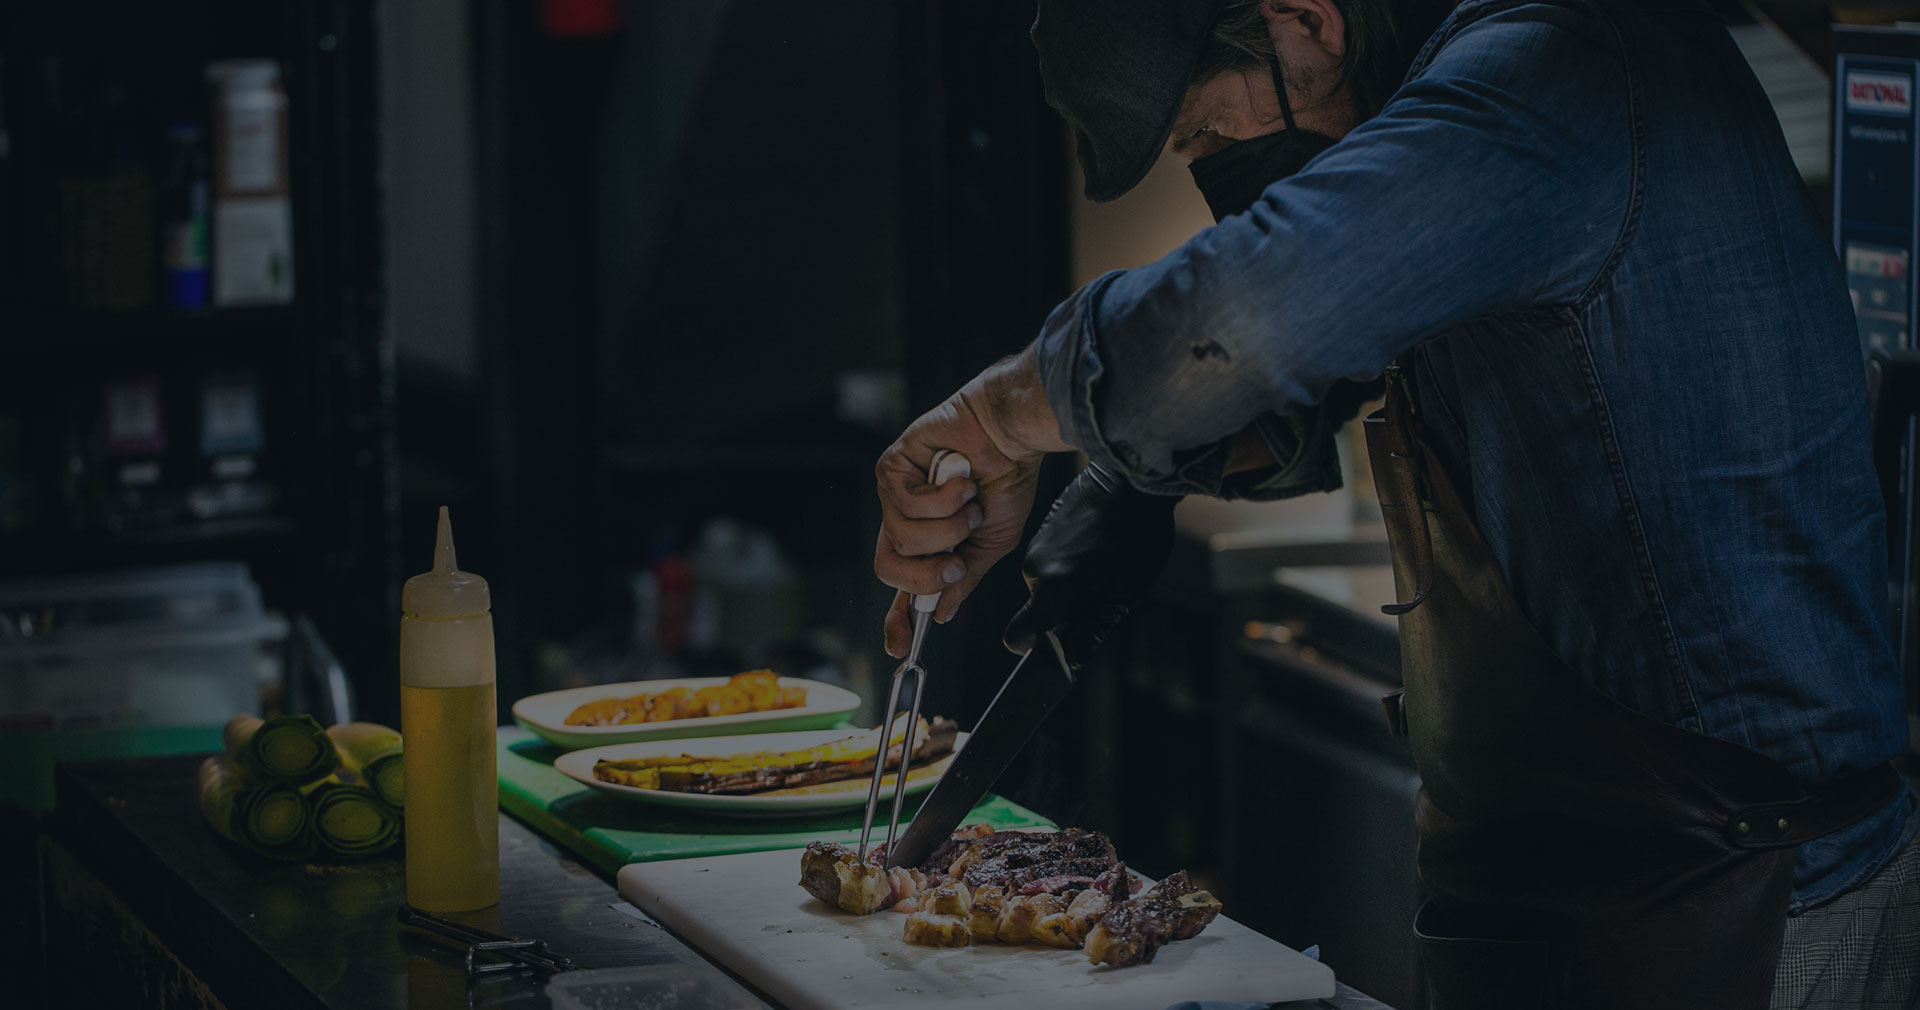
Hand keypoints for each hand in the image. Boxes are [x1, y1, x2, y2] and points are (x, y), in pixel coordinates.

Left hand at [876, 344, 1068, 657]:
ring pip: (900, 538)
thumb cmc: (1006, 480)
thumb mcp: (992, 542)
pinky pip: (905, 505)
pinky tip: (961, 481)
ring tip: (971, 505)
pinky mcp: (892, 468)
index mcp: (928, 541)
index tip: (899, 646)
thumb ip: (965, 577)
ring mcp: (895, 494)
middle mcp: (905, 520)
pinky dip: (942, 500)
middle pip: (888, 567)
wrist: (1012, 435)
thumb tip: (943, 613)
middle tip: (956, 563)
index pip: (902, 585)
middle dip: (924, 574)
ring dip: (947, 528)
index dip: (896, 617)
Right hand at [1002, 463, 1178, 668]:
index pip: (1018, 636)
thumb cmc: (1139, 537)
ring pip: (1045, 586)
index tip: (1062, 643)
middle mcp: (1034, 568)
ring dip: (1070, 585)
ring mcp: (1034, 546)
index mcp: (1053, 587)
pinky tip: (1098, 546)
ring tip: (1105, 562)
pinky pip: (1049, 563)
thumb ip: (1094, 629)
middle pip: (1038, 611)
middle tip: (1103, 591)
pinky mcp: (1041, 531)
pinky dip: (1069, 564)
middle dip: (1064, 612)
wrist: (1132, 476)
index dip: (1037, 648)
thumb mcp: (1127, 592)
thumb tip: (1071, 661)